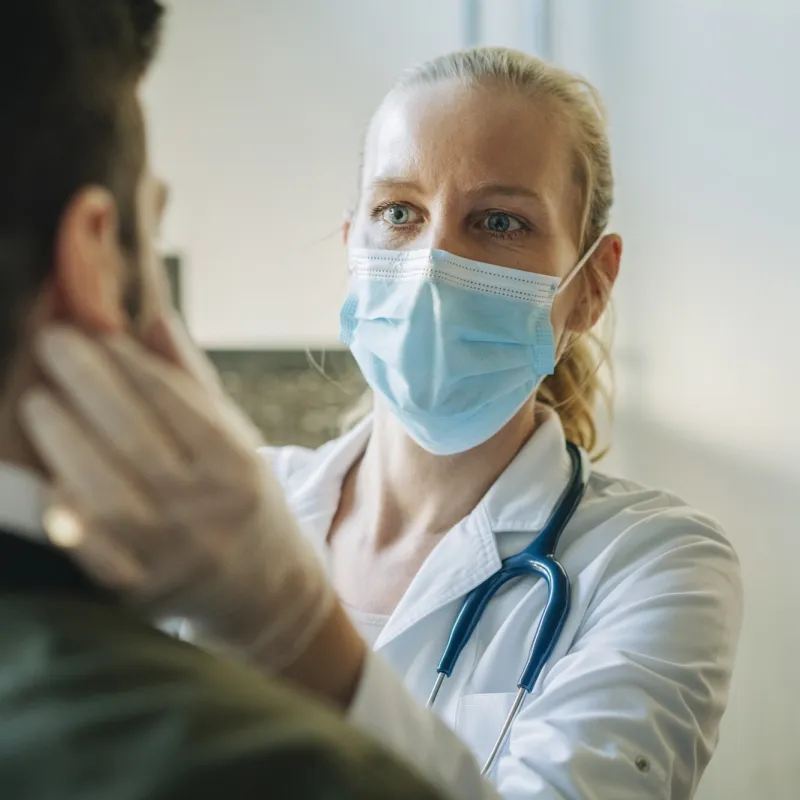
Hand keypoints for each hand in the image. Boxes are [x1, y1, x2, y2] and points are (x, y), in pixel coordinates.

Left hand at [19, 316, 335, 672]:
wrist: (261, 585)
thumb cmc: (239, 494)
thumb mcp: (233, 435)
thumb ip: (190, 380)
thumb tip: (150, 315)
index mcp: (235, 465)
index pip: (179, 405)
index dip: (132, 364)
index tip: (96, 329)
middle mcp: (206, 509)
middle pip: (137, 440)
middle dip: (88, 384)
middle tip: (52, 340)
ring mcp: (171, 553)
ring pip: (107, 495)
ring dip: (65, 442)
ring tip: (37, 400)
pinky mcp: (139, 589)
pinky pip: (93, 551)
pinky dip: (66, 512)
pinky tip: (47, 476)